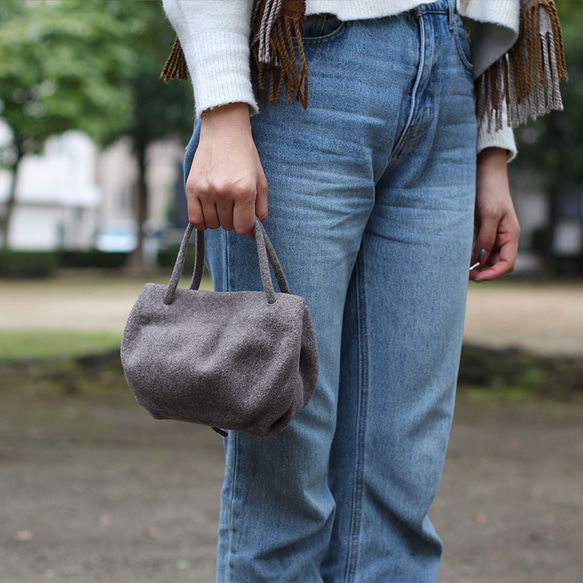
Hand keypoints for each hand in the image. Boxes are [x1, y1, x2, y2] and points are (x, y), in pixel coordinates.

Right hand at [186, 102, 267, 235]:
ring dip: (218, 218)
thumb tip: (253, 233)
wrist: (224, 131)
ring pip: (212, 224)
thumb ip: (260, 208)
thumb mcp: (260, 181)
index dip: (245, 225)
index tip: (245, 216)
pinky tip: (208, 211)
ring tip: (221, 203)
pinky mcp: (191, 187)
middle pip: (228, 225)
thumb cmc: (245, 156)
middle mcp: (224, 191)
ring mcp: (206, 189)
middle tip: (233, 203)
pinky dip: (202, 221)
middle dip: (233, 219)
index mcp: (244, 190)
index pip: (243, 227)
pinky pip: (195, 219)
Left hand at [470, 147, 520, 281]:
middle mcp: (503, 237)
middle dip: (483, 272)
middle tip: (464, 275)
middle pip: (496, 264)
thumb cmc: (490, 190)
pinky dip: (470, 256)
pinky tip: (458, 258)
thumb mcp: (488, 214)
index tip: (476, 277)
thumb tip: (480, 259)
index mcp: (511, 235)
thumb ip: (485, 238)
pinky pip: (477, 248)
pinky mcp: (481, 229)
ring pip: (486, 258)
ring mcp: (492, 234)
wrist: (485, 171)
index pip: (507, 264)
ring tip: (459, 269)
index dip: (493, 274)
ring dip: (475, 266)